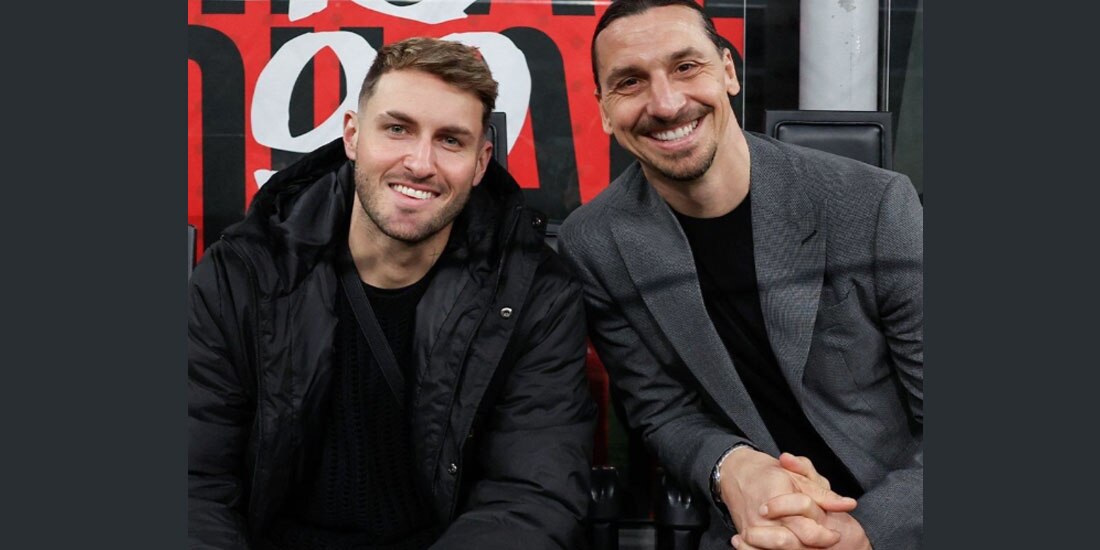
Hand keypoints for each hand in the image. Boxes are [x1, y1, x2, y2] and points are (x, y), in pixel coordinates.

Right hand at [719, 449, 856, 548]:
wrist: (734, 474)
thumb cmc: (768, 474)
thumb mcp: (797, 476)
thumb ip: (823, 494)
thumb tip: (849, 504)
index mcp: (778, 500)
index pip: (807, 529)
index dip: (824, 535)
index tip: (835, 535)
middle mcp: (764, 519)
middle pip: (792, 544)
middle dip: (813, 546)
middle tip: (826, 542)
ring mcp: (753, 530)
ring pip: (779, 549)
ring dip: (797, 549)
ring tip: (809, 546)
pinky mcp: (746, 537)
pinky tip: (792, 546)